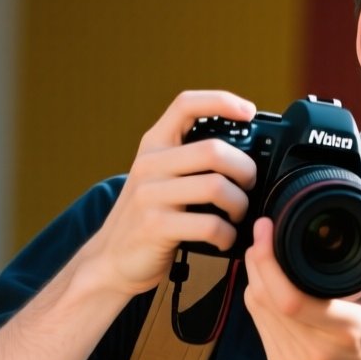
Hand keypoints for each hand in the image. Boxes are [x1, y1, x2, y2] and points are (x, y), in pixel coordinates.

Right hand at [77, 90, 259, 298]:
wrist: (112, 259)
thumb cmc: (149, 218)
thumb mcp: (161, 179)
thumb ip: (190, 161)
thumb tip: (246, 157)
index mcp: (154, 146)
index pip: (185, 105)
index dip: (220, 100)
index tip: (248, 111)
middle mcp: (150, 165)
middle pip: (214, 151)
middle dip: (245, 169)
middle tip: (249, 185)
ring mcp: (150, 195)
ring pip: (217, 187)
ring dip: (240, 204)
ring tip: (237, 215)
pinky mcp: (155, 226)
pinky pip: (209, 224)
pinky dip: (227, 234)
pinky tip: (224, 238)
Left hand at [243, 205, 360, 359]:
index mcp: (345, 329)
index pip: (290, 297)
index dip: (268, 260)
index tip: (267, 228)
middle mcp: (315, 349)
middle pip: (265, 297)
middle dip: (257, 258)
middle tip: (264, 232)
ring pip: (256, 308)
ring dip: (254, 277)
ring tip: (264, 253)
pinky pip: (259, 325)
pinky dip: (259, 300)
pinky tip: (266, 285)